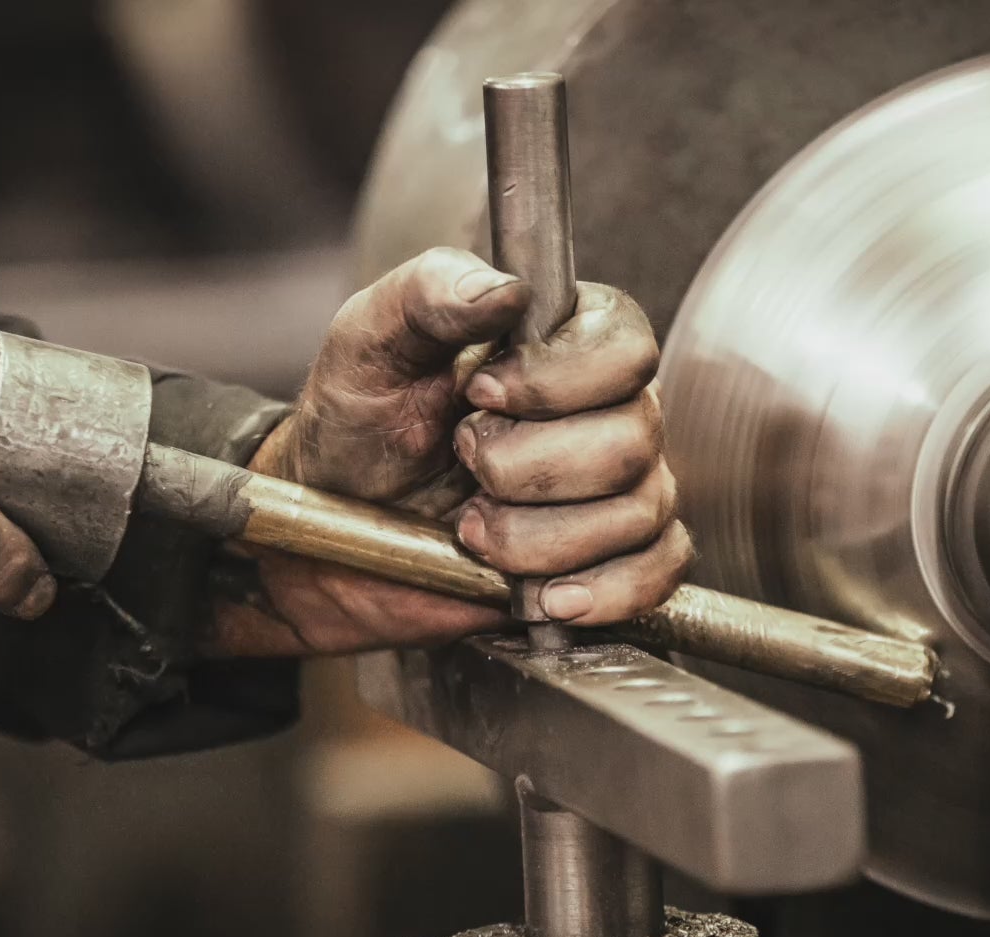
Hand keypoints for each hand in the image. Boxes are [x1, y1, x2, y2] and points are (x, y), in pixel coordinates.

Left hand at [204, 247, 692, 655]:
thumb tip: (508, 290)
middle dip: (528, 470)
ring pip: (636, 514)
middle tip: (464, 468)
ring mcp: (617, 487)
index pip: (626, 347)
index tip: (478, 395)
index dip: (557, 382)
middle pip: (631, 441)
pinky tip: (541, 595)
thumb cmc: (356, 427)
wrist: (332, 534)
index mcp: (563, 340)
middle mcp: (607, 409)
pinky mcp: (613, 557)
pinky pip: (657, 574)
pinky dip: (603, 592)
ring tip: (473, 530)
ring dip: (538, 539)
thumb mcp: (368, 341)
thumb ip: (432, 292)